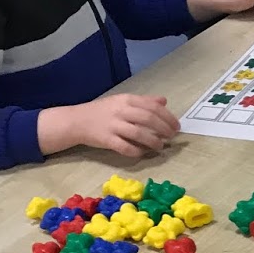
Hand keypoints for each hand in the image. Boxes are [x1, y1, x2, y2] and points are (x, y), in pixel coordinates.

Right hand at [42, 93, 179, 159]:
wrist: (77, 121)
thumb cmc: (103, 111)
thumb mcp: (122, 101)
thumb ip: (143, 101)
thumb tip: (163, 101)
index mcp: (126, 100)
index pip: (152, 106)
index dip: (167, 117)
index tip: (176, 125)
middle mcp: (120, 111)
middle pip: (149, 119)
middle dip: (164, 128)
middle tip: (172, 136)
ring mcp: (113, 126)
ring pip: (139, 133)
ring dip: (154, 141)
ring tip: (161, 146)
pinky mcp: (107, 140)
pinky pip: (126, 147)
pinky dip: (137, 151)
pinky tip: (143, 152)